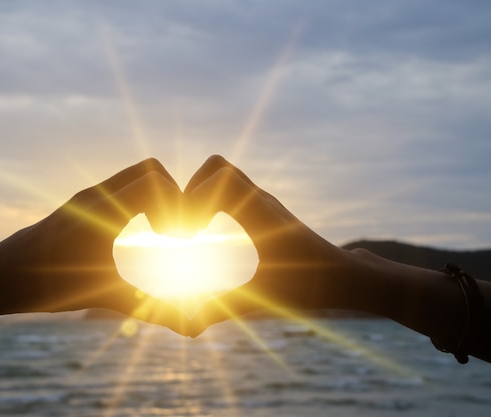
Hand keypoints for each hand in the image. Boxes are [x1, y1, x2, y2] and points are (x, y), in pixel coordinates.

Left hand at [0, 158, 190, 334]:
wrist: (0, 275)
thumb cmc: (49, 287)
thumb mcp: (106, 298)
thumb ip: (153, 311)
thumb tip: (192, 330)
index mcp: (105, 210)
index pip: (157, 182)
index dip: (179, 205)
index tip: (179, 239)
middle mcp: (97, 194)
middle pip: (151, 169)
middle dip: (172, 195)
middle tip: (172, 231)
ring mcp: (88, 195)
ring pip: (135, 174)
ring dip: (155, 196)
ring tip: (158, 233)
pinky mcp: (81, 203)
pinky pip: (120, 187)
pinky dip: (138, 200)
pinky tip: (135, 235)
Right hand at [185, 156, 355, 335]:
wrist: (344, 277)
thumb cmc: (309, 287)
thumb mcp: (261, 298)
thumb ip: (222, 310)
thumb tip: (189, 330)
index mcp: (261, 215)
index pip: (219, 179)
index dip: (193, 199)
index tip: (189, 235)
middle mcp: (261, 200)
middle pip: (216, 166)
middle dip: (191, 190)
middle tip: (188, 228)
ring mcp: (263, 201)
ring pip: (224, 173)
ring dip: (201, 192)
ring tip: (195, 230)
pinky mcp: (264, 208)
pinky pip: (232, 187)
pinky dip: (212, 199)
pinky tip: (209, 232)